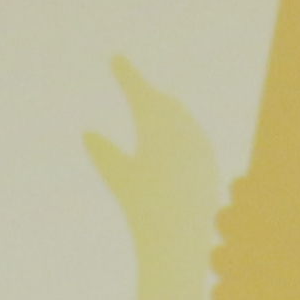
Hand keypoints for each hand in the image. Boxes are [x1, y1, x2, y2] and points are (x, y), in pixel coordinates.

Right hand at [86, 57, 224, 259]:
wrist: (181, 241)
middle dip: (147, 94)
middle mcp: (182, 129)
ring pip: (182, 119)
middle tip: (133, 80)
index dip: (127, 75)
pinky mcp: (210, 165)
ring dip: (168, 110)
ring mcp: (200, 146)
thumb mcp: (120, 179)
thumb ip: (105, 154)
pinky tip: (182, 137)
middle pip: (162, 103)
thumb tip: (89, 134)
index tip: (116, 58)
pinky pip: (195, 138)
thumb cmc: (144, 209)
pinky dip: (183, 132)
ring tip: (158, 104)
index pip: (140, 91)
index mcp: (156, 124)